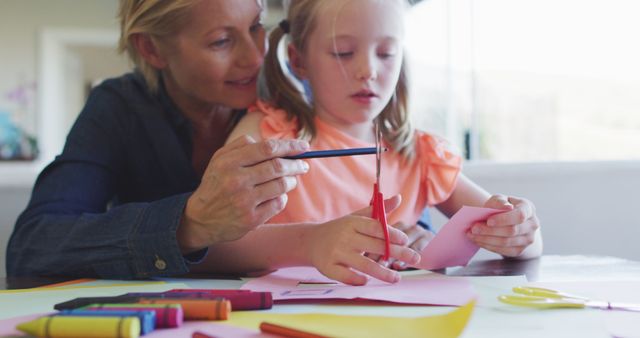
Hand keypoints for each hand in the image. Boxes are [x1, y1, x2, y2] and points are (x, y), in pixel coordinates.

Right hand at [178, 136, 309, 251]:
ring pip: (281, 186)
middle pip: (278, 167)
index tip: (303, 147)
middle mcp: (236, 181)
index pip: (267, 148)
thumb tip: (272, 143)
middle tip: (303, 165)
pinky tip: (278, 195)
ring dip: (291, 181)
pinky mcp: (251, 219)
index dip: (290, 146)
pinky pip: (278, 204)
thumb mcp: (219, 160)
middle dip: (296, 164)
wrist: (199, 219)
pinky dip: (283, 197)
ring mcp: (244, 202)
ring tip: (290, 180)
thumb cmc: (215, 184)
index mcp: (229, 162)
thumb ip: (242, 145)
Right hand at [307, 195, 421, 285]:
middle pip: (375, 246)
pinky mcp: (328, 267)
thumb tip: (399, 197)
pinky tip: (368, 280)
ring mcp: (336, 253)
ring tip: (397, 278)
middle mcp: (344, 237)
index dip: (393, 235)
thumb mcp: (356, 217)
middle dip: (398, 253)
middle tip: (416, 259)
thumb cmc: (340, 229)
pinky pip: (346, 276)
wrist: (311, 241)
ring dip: (383, 273)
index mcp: (352, 223)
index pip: (376, 228)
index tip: (406, 241)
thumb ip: (378, 210)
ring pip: (364, 265)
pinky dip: (358, 280)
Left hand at [467, 194, 539, 256]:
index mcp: (528, 209)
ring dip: (486, 239)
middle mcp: (532, 225)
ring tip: (471, 234)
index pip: (520, 215)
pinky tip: (478, 240)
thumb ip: (500, 201)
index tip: (488, 221)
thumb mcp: (500, 199)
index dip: (504, 219)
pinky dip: (488, 246)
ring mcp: (528, 239)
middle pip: (512, 231)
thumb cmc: (502, 207)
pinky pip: (503, 251)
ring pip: (506, 242)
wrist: (508, 221)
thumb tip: (506, 206)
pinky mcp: (520, 250)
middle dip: (490, 230)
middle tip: (474, 228)